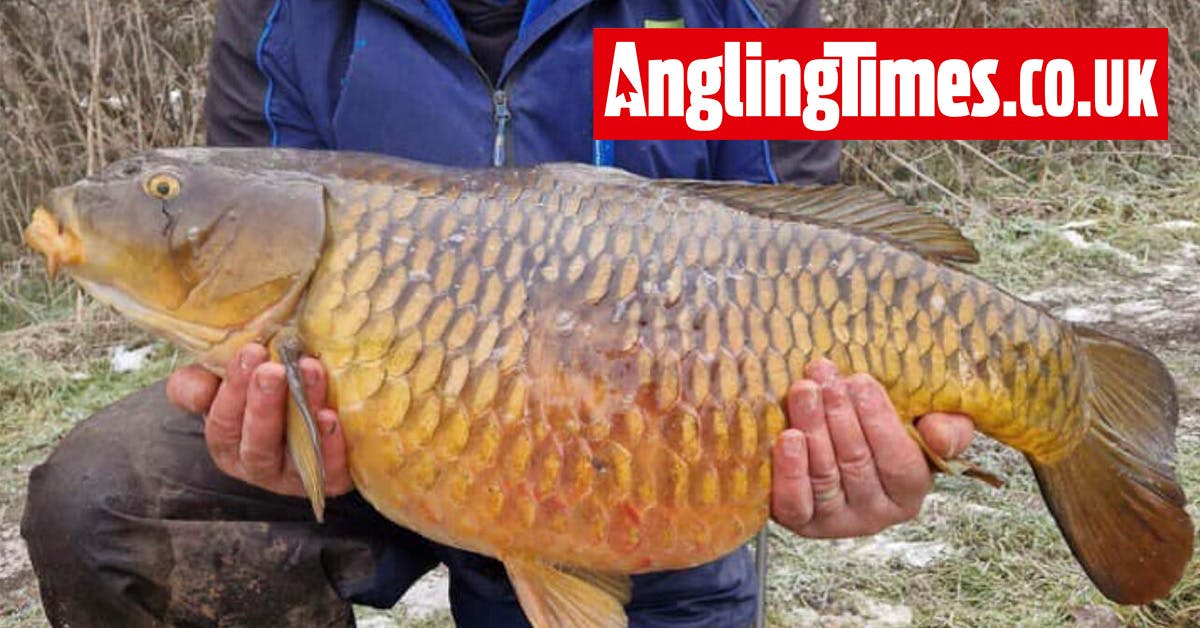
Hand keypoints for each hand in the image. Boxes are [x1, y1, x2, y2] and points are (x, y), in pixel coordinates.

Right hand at [165, 344, 353, 497]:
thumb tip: (198, 387)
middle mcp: (256, 465)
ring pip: (294, 452)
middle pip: (256, 442)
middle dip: (264, 404)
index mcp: (227, 442)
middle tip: (274, 370)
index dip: (233, 389)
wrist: (321, 408)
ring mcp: (294, 476)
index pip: (222, 423)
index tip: (251, 351)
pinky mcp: (330, 480)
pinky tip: (332, 417)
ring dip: (303, 412)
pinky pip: (330, 471)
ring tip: (311, 373)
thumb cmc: (263, 392)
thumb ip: (198, 383)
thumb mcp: (224, 383)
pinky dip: (332, 446)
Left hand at [770, 359, 973, 537]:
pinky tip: (787, 437)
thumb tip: (939, 437)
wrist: (834, 439)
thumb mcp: (927, 424)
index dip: (880, 421)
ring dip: (812, 427)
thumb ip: (949, 429)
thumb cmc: (883, 430)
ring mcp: (834, 521)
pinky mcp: (799, 521)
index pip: (898, 462)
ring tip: (804, 390)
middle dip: (839, 414)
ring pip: (823, 474)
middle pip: (856, 463)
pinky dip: (790, 471)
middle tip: (825, 378)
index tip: (861, 381)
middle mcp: (874, 515)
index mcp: (909, 494)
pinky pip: (794, 503)